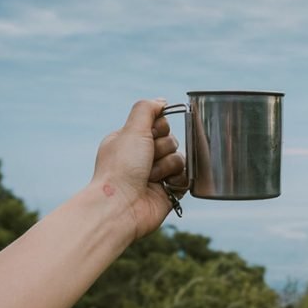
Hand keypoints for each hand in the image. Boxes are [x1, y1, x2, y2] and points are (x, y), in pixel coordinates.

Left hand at [91, 99, 187, 240]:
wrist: (121, 206)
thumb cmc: (121, 168)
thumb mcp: (132, 129)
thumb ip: (147, 109)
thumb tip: (162, 101)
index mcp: (131, 141)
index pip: (160, 124)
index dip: (158, 128)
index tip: (148, 136)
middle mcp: (143, 157)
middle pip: (172, 140)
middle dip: (162, 149)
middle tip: (147, 160)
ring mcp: (156, 175)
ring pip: (180, 159)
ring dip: (167, 166)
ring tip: (151, 178)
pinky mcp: (168, 191)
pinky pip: (186, 177)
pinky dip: (177, 181)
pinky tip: (164, 187)